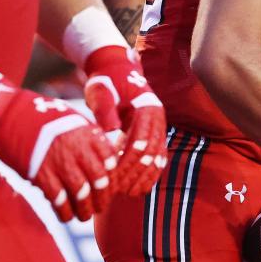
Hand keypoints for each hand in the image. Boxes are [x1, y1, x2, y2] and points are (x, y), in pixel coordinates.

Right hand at [0, 79, 117, 221]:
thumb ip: (87, 135)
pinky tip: (64, 216)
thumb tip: (99, 153)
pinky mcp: (40, 174)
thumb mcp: (70, 117)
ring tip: (82, 216)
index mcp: (87, 132)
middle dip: (101, 198)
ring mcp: (59, 161)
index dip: (111, 177)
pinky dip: (64, 212)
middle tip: (98, 206)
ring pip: (81, 194)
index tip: (107, 187)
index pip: (110, 161)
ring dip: (84, 210)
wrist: (6, 112)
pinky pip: (58, 200)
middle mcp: (77, 147)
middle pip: (100, 180)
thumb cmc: (37, 114)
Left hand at [84, 45, 166, 195]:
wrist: (115, 68)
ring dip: (145, 176)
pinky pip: (157, 155)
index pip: (141, 140)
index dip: (128, 161)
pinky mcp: (153, 131)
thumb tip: (111, 132)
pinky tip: (139, 186)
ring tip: (130, 193)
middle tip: (120, 190)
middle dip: (136, 173)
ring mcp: (158, 125)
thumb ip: (106, 111)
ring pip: (157, 156)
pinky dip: (150, 172)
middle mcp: (157, 117)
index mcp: (147, 107)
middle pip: (151, 151)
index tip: (114, 177)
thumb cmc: (105, 81)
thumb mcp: (101, 93)